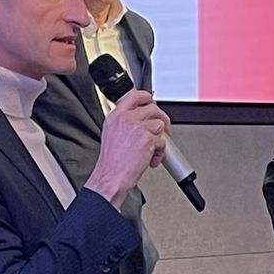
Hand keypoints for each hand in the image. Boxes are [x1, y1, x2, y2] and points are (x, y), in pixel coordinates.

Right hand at [87, 89, 169, 206]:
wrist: (110, 178)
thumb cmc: (111, 163)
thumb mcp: (111, 134)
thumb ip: (125, 123)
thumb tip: (141, 120)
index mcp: (116, 116)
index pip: (136, 96)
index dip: (148, 99)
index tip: (152, 104)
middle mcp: (126, 119)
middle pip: (153, 108)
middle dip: (161, 119)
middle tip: (162, 130)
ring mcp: (138, 127)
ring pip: (160, 125)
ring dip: (160, 139)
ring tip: (152, 151)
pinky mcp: (148, 139)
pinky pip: (163, 142)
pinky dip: (160, 153)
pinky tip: (151, 160)